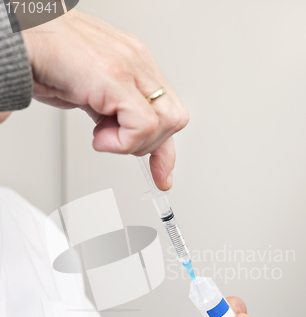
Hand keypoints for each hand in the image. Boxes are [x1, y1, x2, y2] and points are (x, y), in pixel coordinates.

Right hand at [22, 10, 188, 189]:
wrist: (21, 43)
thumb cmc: (47, 62)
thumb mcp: (92, 95)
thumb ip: (113, 114)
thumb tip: (119, 140)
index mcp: (135, 65)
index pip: (169, 110)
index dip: (165, 149)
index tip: (161, 174)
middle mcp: (138, 63)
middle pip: (174, 119)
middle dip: (147, 145)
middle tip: (115, 140)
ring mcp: (130, 67)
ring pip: (164, 123)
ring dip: (132, 143)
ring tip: (101, 132)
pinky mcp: (116, 78)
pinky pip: (142, 125)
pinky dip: (122, 142)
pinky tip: (99, 135)